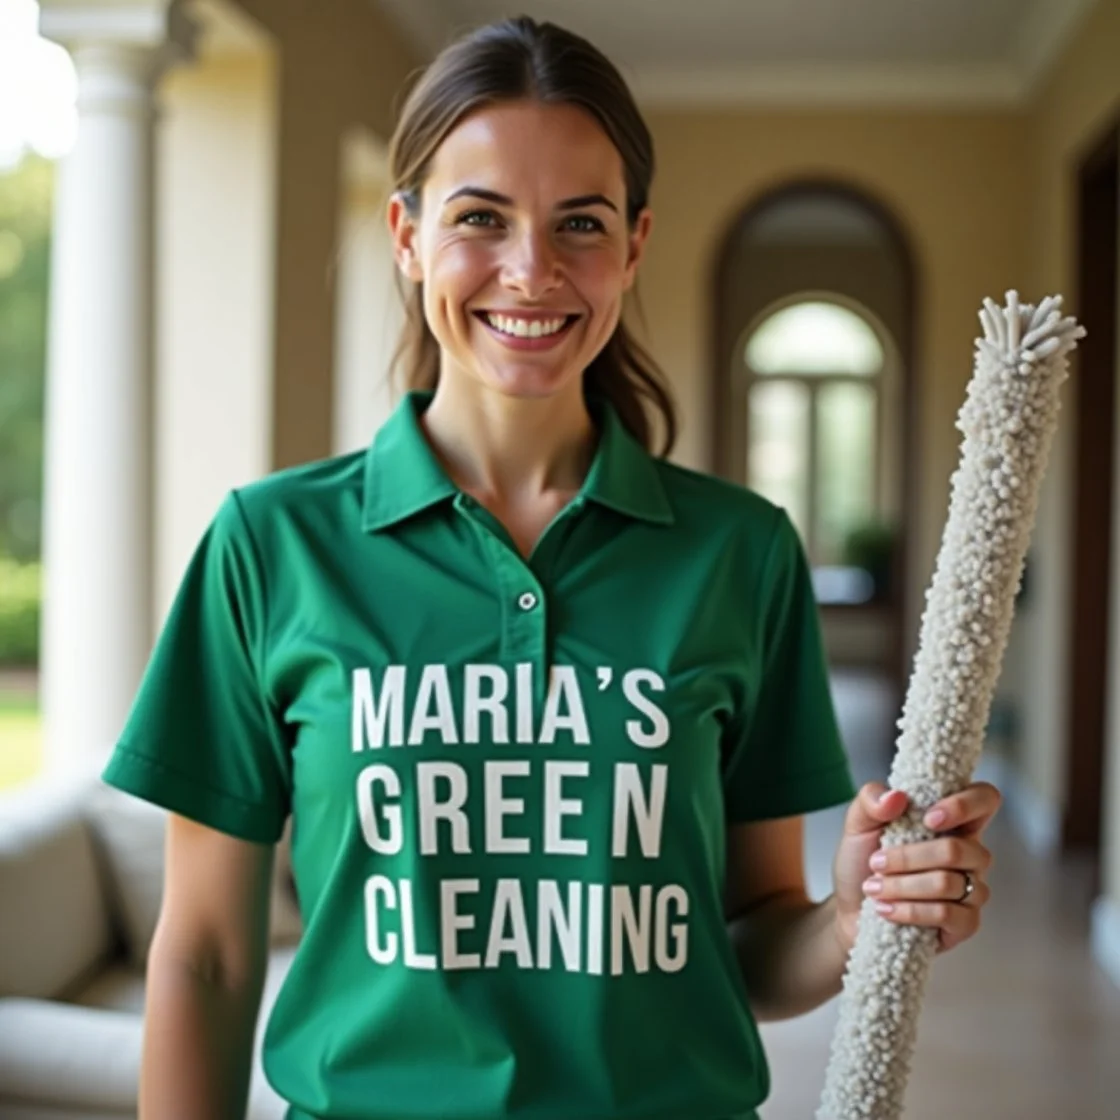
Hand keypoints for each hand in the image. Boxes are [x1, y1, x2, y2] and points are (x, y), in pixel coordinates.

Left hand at [832, 781, 999, 954]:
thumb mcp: (858, 823)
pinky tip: (887, 909)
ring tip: (874, 887)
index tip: (929, 818)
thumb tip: (896, 796)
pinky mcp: (966, 923)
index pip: (985, 798)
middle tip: (876, 862)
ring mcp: (972, 888)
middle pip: (960, 849)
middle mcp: (969, 852)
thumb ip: (871, 799)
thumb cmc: (863, 861)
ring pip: (948, 883)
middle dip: (908, 857)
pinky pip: (947, 914)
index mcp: (952, 820)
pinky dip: (910, 911)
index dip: (965, 804)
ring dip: (902, 885)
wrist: (850, 907)